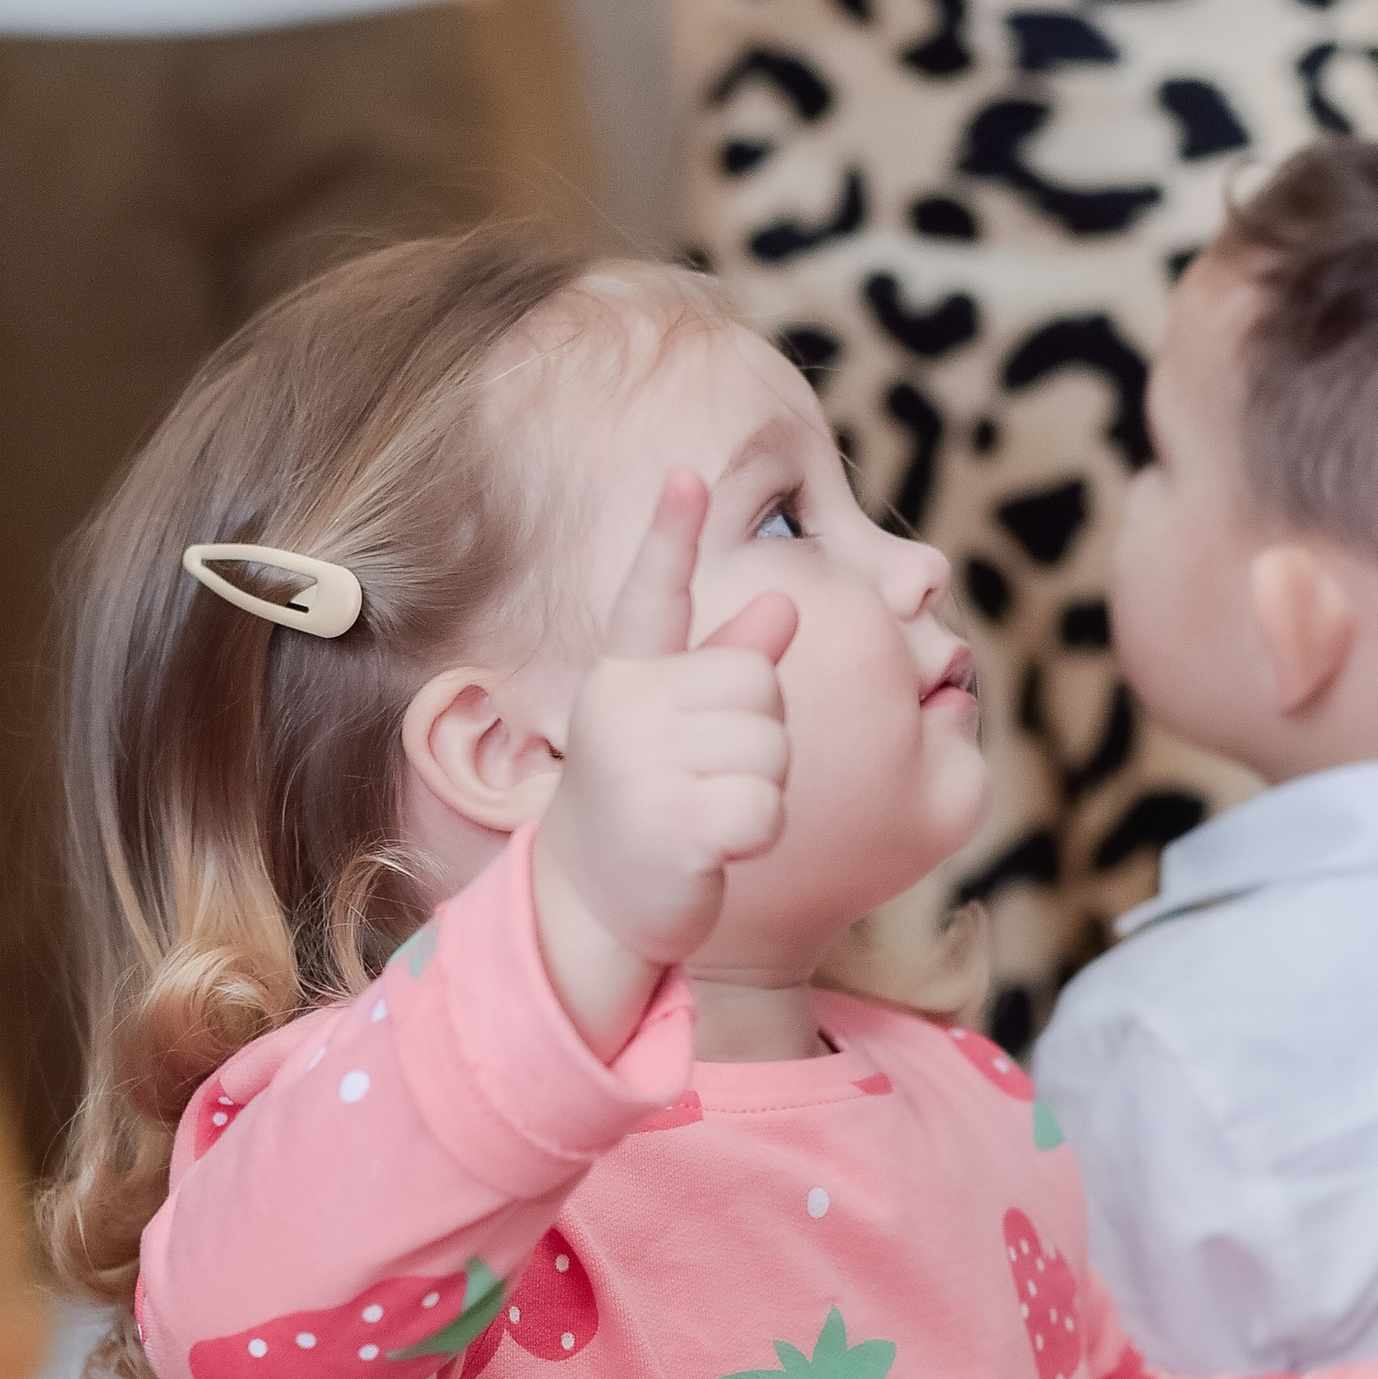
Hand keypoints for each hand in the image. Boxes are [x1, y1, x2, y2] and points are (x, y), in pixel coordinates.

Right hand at [533, 467, 797, 1053]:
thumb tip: (786, 603)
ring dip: (762, 788)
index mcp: (624, 677)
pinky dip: (756, 834)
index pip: (648, 594)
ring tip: (709, 811)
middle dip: (762, 733)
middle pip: (758, 682)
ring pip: (770, 746)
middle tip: (712, 776)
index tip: (687, 472)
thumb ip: (722, 665)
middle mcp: (624, 710)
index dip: (669, 534)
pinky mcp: (671, 825)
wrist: (591, 906)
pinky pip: (764, 807)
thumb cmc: (646, 805)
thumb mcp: (672, 728)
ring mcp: (642, 767)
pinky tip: (716, 846)